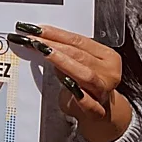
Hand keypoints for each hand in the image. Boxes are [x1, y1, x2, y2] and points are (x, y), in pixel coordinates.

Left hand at [9, 23, 131, 141]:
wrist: (98, 113)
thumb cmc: (83, 84)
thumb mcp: (76, 64)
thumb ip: (64, 52)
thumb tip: (38, 38)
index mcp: (107, 56)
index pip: (78, 40)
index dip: (55, 33)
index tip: (34, 28)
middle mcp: (109, 72)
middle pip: (79, 55)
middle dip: (53, 45)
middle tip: (32, 39)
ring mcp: (104, 92)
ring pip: (85, 74)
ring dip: (63, 62)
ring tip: (45, 52)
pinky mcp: (97, 112)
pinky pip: (89, 103)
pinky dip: (80, 94)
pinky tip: (67, 84)